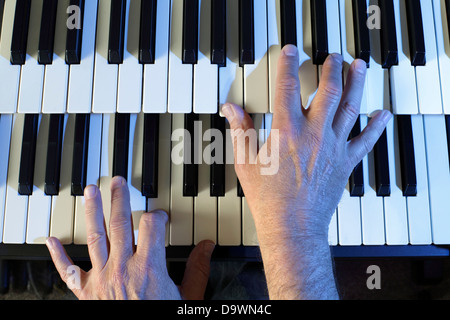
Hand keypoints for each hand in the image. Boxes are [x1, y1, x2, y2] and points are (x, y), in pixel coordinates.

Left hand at [46, 176, 214, 299]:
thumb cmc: (162, 317)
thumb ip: (197, 269)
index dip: (158, 215)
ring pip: (95, 238)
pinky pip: (69, 272)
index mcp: (149, 268)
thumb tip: (207, 246)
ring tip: (90, 191)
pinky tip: (50, 240)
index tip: (160, 216)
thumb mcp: (188, 296)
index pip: (152, 226)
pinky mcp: (86, 293)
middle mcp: (122, 268)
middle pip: (120, 224)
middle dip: (119, 199)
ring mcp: (102, 279)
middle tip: (117, 182)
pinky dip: (58, 256)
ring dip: (92, 212)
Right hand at [221, 45, 391, 298]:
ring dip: (355, 84)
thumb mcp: (246, 162)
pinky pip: (366, 140)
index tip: (290, 52)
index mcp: (286, 131)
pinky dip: (376, 126)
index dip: (288, 65)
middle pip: (327, 91)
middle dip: (331, 69)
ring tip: (359, 67)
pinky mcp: (346, 163)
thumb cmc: (268, 198)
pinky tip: (382, 114)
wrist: (292, 226)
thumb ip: (240, 130)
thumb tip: (230, 109)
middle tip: (333, 57)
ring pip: (349, 108)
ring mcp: (333, 148)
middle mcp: (313, 135)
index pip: (287, 87)